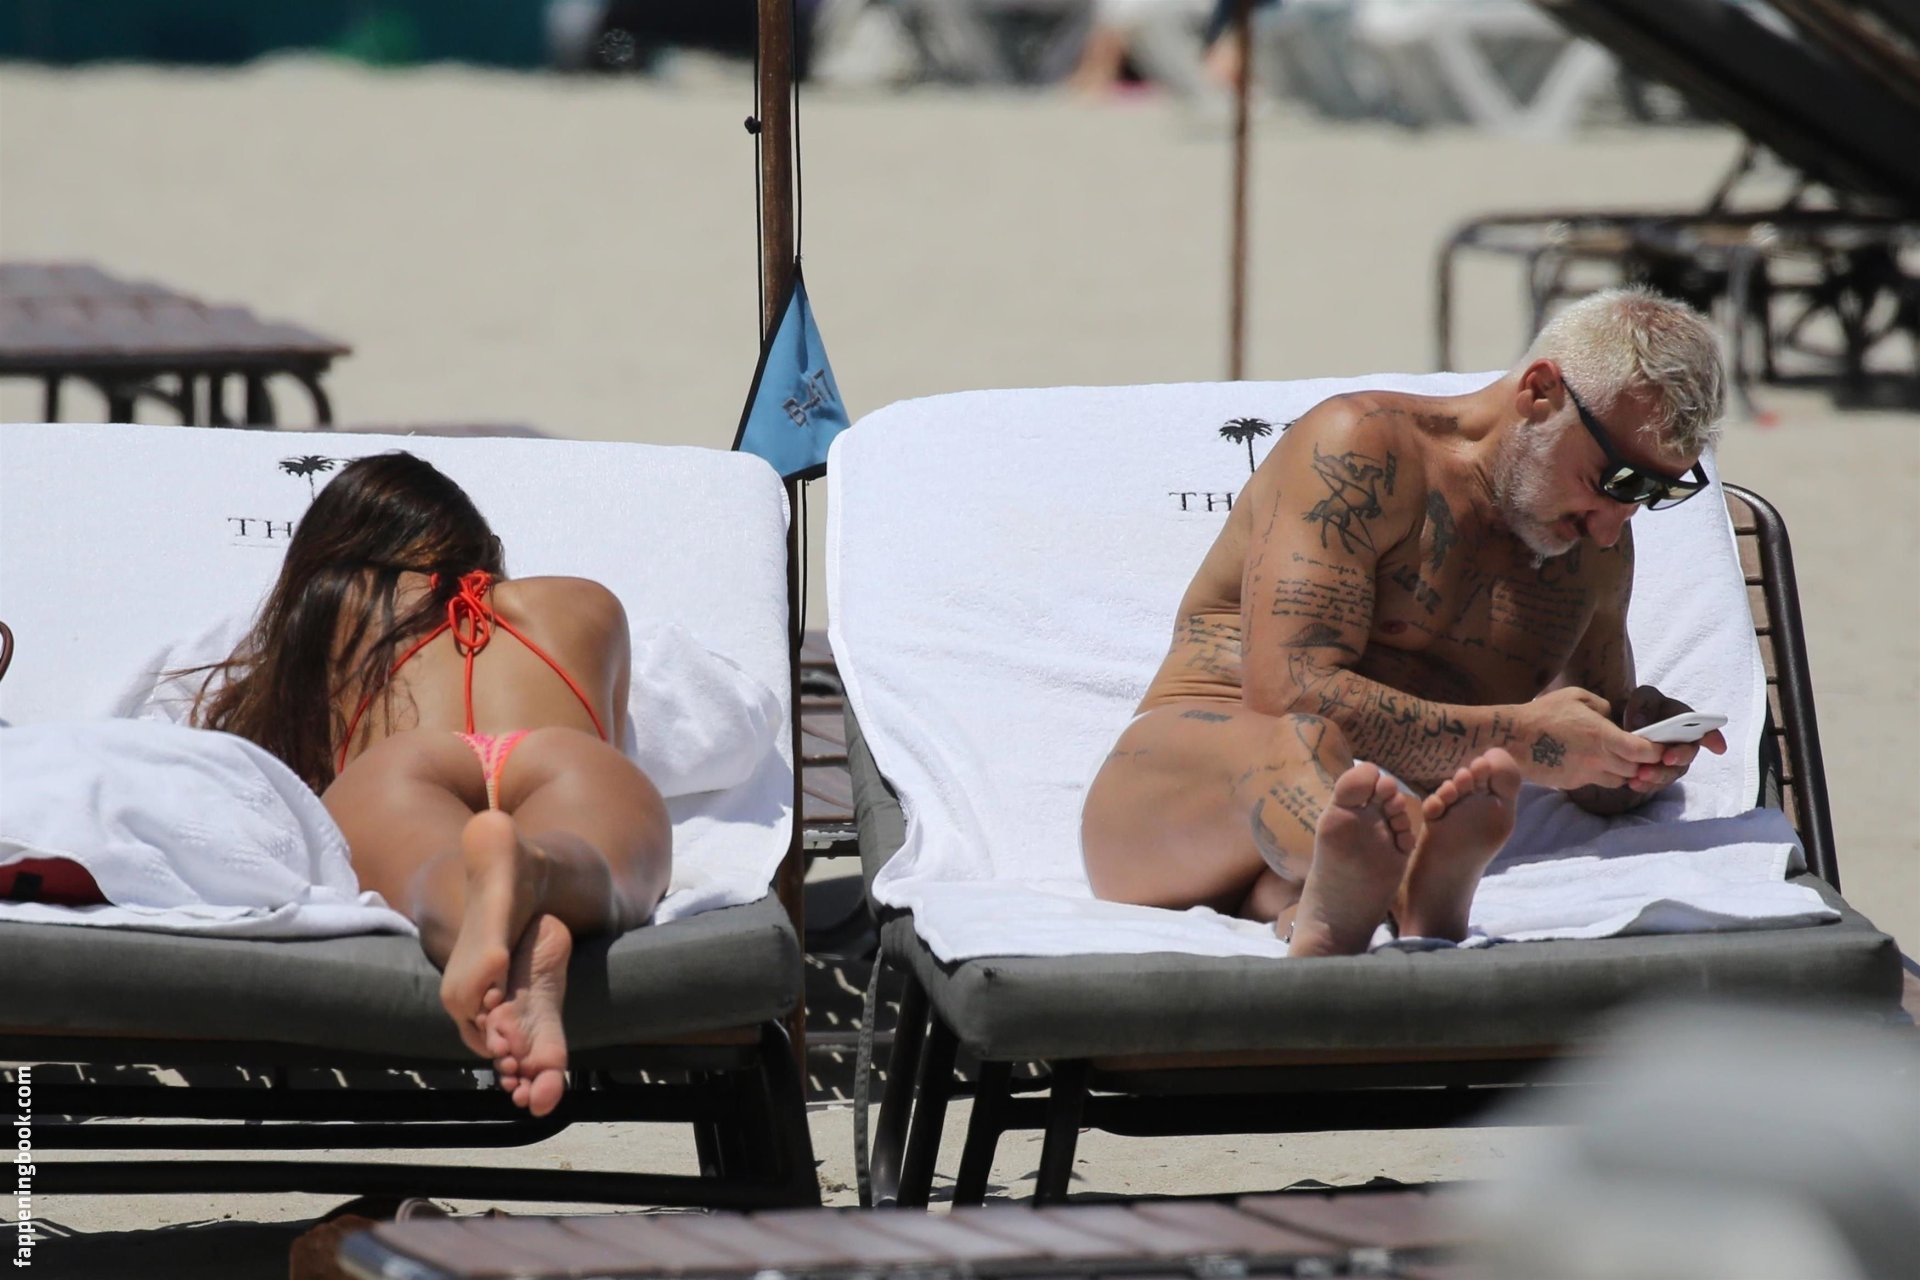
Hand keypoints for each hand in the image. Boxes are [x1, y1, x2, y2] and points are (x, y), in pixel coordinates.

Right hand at [1516, 686, 1666, 790]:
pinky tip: (1588, 762)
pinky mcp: (1572, 783)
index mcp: (1603, 736)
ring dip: (1622, 771)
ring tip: (1613, 757)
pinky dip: (1600, 774)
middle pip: (1635, 770)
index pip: (1644, 752)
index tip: (1658, 746)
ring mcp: (1585, 774)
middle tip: (1638, 752)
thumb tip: (1612, 719)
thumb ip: (1603, 707)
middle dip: (1641, 763)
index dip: (1656, 752)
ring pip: (1619, 780)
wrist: (1511, 737)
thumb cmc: (1543, 713)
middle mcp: (1598, 759)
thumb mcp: (1576, 696)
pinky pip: (1596, 782)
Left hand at [1620, 685, 1727, 792]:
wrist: (1622, 721)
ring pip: (1671, 773)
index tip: (1718, 747)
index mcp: (1687, 723)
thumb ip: (1644, 703)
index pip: (1707, 731)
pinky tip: (1634, 783)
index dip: (1714, 739)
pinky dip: (1646, 785)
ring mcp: (1670, 762)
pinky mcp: (1656, 774)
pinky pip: (1655, 784)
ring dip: (1659, 776)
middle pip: (1687, 756)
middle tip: (1666, 758)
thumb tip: (1640, 722)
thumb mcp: (1642, 697)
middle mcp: (1683, 745)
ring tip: (1642, 774)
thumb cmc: (1641, 707)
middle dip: (1679, 757)